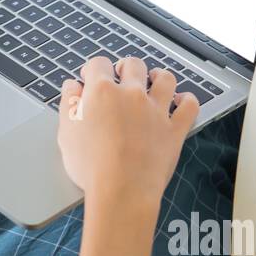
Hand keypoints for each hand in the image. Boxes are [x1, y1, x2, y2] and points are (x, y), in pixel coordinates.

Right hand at [57, 56, 198, 255]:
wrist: (121, 191)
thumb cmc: (90, 166)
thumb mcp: (66, 133)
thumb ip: (68, 104)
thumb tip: (72, 87)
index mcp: (102, 92)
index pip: (98, 64)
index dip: (93, 69)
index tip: (90, 78)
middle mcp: (132, 94)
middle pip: (133, 65)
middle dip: (125, 67)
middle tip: (121, 76)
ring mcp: (157, 110)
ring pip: (165, 79)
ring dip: (159, 76)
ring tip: (154, 80)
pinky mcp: (174, 129)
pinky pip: (189, 106)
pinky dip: (187, 100)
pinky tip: (180, 101)